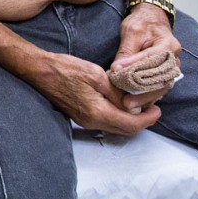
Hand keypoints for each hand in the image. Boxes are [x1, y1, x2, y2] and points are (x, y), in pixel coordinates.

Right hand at [31, 51, 161, 135]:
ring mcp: (84, 120)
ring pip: (115, 126)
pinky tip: (120, 102)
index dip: (148, 119)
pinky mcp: (80, 115)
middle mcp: (92, 122)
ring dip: (129, 118)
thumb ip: (116, 92)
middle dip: (141, 120)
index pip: (131, 124)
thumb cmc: (65, 69)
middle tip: (152, 107)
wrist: (39, 70)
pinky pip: (105, 120)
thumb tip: (131, 102)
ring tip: (139, 103)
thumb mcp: (96, 75)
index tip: (158, 109)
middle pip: (124, 129)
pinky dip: (117, 115)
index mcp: (97, 113)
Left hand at [112, 4, 181, 112]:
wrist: (152, 18)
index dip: (134, 66)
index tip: (117, 73)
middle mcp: (174, 59)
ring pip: (161, 87)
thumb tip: (117, 69)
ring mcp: (172, 68)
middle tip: (126, 101)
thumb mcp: (132, 32)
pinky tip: (136, 103)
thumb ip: (126, 51)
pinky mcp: (165, 74)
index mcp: (168, 44)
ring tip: (129, 105)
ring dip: (145, 97)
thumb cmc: (142, 23)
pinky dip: (148, 96)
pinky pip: (158, 88)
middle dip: (142, 92)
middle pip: (160, 79)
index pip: (151, 58)